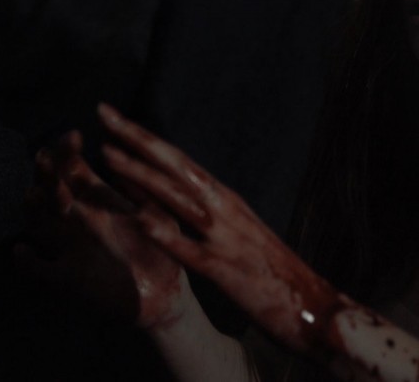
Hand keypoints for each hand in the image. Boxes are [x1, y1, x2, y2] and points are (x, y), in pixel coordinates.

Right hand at [16, 130, 194, 330]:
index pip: (71, 168)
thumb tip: (124, 158)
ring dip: (32, 208)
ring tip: (36, 195)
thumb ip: (143, 190)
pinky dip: (27, 261)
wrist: (163, 296)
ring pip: (37, 222)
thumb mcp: (157, 214)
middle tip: (50, 159)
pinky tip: (23, 251)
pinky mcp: (66, 279)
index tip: (74, 136)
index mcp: (99, 201)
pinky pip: (37, 270)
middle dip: (47, 171)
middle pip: (50, 187)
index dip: (67, 151)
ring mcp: (69, 248)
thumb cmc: (163, 250)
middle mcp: (78, 220)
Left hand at [95, 103, 354, 356]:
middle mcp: (226, 209)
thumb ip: (211, 215)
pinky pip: (191, 251)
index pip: (181, 161)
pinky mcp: (227, 272)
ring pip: (177, 198)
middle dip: (137, 139)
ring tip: (107, 155)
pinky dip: (165, 234)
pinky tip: (139, 221)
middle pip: (176, 166)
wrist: (315, 306)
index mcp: (227, 200)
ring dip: (141, 176)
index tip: (114, 117)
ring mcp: (226, 238)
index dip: (146, 139)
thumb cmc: (274, 274)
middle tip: (103, 112)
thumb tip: (177, 196)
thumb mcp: (240, 233)